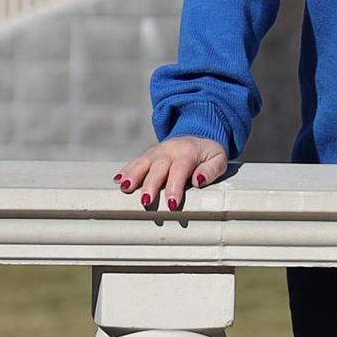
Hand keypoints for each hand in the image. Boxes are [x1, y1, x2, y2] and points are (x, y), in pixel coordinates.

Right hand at [113, 136, 228, 219]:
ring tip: (124, 187)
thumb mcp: (219, 159)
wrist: (199, 132)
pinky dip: (126, 170)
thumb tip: (198, 181)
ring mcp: (157, 151)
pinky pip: (136, 161)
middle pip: (158, 168)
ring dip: (133, 175)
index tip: (171, 204)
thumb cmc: (209, 152)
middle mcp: (170, 150)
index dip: (175, 187)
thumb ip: (211, 170)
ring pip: (143, 163)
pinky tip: (118, 179)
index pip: (180, 170)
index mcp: (188, 152)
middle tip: (145, 201)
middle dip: (150, 185)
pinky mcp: (150, 154)